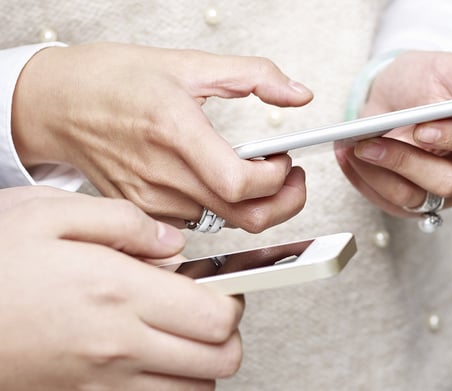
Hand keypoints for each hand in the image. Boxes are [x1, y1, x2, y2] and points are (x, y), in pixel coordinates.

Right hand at [0, 186, 244, 389]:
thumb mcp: (47, 213)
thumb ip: (124, 222)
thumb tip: (173, 242)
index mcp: (119, 292)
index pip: (219, 317)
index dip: (232, 299)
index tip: (218, 283)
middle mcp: (117, 344)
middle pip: (219, 361)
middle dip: (226, 335)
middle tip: (205, 308)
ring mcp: (99, 379)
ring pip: (191, 390)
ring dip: (198, 363)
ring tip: (177, 332)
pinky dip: (164, 385)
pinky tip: (147, 354)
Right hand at [11, 43, 312, 232]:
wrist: (57, 104)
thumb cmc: (115, 81)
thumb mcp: (189, 63)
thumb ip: (254, 75)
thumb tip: (299, 95)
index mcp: (175, 132)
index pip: (241, 183)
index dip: (278, 180)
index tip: (285, 159)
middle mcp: (162, 175)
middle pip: (246, 218)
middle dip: (283, 202)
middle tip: (288, 177)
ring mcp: (151, 202)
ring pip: (226, 225)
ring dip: (251, 204)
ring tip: (250, 171)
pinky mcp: (145, 215)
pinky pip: (200, 227)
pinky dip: (222, 211)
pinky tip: (220, 184)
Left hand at [335, 51, 451, 216]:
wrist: (396, 94)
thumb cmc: (428, 80)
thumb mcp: (450, 69)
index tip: (423, 128)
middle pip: (450, 181)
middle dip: (406, 162)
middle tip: (372, 142)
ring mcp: (448, 190)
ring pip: (418, 198)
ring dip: (381, 174)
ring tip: (357, 148)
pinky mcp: (420, 203)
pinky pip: (393, 204)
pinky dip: (366, 182)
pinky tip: (350, 158)